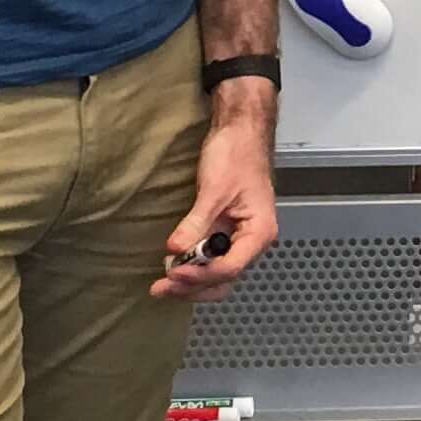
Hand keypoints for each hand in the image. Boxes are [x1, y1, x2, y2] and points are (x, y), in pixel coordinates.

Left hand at [153, 98, 276, 298]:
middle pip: (224, 279)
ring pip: (217, 274)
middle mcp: (251, 241)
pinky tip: (174, 267)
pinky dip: (193, 267)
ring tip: (163, 284)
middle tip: (161, 288)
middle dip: (193, 287)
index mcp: (258, 232)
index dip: (200, 275)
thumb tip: (176, 250)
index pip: (230, 268)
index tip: (173, 272)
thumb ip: (197, 222)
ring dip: (191, 281)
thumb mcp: (215, 189)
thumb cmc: (236, 155)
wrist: (240, 132)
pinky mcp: (225, 231)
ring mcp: (238, 238)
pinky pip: (210, 259)